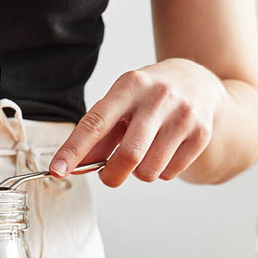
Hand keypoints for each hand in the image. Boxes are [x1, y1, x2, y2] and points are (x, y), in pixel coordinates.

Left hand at [50, 59, 224, 186]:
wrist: (198, 81)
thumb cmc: (148, 97)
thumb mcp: (120, 103)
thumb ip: (98, 135)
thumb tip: (75, 166)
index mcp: (129, 86)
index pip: (96, 123)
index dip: (74, 149)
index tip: (57, 170)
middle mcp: (158, 98)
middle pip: (128, 155)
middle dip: (111, 176)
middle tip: (108, 175)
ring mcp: (183, 115)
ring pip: (149, 171)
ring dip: (138, 173)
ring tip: (143, 154)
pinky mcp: (201, 133)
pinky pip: (169, 174)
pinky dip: (160, 172)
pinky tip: (163, 152)